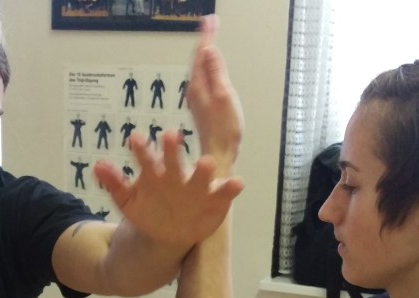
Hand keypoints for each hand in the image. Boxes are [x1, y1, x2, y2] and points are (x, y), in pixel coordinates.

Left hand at [93, 132, 243, 248]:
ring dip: (203, 169)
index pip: (148, 158)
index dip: (142, 149)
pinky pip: (224, 194)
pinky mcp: (215, 201)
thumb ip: (114, 183)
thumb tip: (97, 166)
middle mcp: (178, 176)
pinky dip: (231, 188)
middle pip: (174, 161)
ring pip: (201, 176)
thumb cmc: (149, 210)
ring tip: (206, 162)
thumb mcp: (127, 200)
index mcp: (156, 173)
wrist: (169, 234)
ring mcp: (197, 188)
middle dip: (172, 150)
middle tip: (170, 135)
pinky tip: (238, 183)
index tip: (134, 137)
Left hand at [187, 15, 243, 162]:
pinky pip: (204, 78)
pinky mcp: (203, 105)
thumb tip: (210, 51)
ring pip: (200, 68)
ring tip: (211, 37)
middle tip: (211, 23)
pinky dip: (208, 65)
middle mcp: (194, 90)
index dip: (206, 36)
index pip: (201, 54)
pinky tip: (211, 64)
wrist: (219, 155)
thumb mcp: (224, 96)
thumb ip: (217, 73)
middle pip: (199, 59)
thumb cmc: (224, 130)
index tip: (211, 21)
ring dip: (206, 52)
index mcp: (198, 86)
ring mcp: (198, 98)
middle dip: (205, 40)